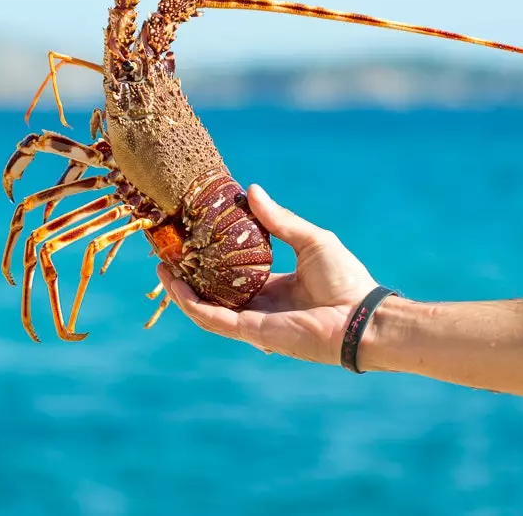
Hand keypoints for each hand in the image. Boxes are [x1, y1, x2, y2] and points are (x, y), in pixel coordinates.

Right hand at [157, 184, 381, 364]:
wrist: (360, 316)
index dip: (212, 259)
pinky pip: (215, 320)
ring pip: (207, 307)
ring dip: (182, 291)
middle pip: (215, 292)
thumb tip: (252, 190)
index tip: (193, 239)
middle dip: (189, 275)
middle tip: (168, 254)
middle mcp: (262, 305)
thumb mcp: (310, 240)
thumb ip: (279, 220)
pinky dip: (194, 305)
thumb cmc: (345, 278)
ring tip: (162, 268)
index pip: (235, 274)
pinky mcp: (252, 332)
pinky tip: (177, 287)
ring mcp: (255, 321)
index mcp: (276, 286)